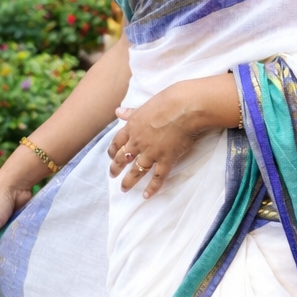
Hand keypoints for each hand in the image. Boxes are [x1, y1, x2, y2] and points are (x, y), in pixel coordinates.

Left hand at [108, 75, 240, 198]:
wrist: (186, 107)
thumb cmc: (168, 101)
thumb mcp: (145, 105)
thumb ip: (131, 112)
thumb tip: (118, 111)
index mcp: (132, 127)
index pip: (117, 142)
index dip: (112, 151)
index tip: (111, 157)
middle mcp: (138, 142)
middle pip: (122, 158)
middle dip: (115, 169)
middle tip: (112, 176)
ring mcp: (152, 152)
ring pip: (136, 171)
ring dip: (128, 181)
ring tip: (124, 189)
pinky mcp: (166, 159)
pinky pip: (157, 177)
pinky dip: (151, 188)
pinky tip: (146, 196)